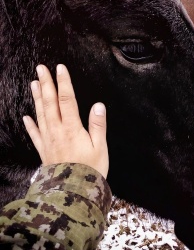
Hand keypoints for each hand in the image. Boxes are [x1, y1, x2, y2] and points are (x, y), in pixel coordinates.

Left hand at [23, 64, 108, 178]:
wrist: (73, 191)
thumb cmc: (90, 169)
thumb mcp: (100, 147)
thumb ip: (98, 125)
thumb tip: (98, 105)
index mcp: (71, 128)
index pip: (66, 100)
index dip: (63, 83)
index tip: (60, 68)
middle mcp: (56, 130)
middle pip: (49, 103)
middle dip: (46, 84)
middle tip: (41, 68)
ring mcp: (48, 140)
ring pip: (40, 114)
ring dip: (36, 97)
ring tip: (33, 83)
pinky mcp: (44, 150)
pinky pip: (34, 134)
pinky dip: (29, 124)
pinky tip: (26, 117)